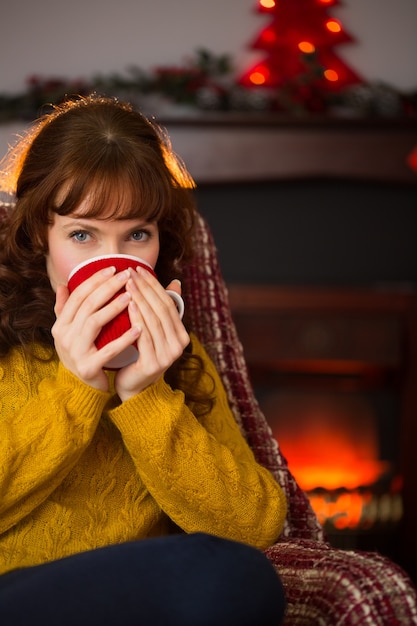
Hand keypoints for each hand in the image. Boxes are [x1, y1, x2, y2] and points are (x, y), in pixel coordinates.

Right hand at [52, 267, 139, 391]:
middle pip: (87, 305)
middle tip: (126, 276)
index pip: (77, 296)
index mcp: (61, 325)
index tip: (112, 268)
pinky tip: (139, 328)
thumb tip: (62, 285)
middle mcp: (64, 336)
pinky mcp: (88, 367)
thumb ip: (65, 309)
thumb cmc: (81, 353)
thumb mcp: (70, 332)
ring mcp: (75, 352)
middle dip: (107, 288)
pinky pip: (108, 350)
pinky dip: (124, 339)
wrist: (81, 387)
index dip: (94, 280)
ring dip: (114, 307)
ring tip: (131, 296)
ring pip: (94, 322)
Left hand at [114, 267, 189, 400]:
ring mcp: (168, 355)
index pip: (168, 303)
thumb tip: (176, 282)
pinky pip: (144, 337)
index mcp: (181, 334)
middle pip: (161, 310)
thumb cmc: (141, 355)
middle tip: (131, 272)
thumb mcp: (153, 329)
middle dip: (146, 289)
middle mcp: (179, 344)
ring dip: (141, 300)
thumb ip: (161, 309)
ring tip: (127, 284)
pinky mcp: (153, 364)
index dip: (154, 285)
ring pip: (154, 321)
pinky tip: (128, 306)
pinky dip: (137, 319)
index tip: (139, 270)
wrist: (134, 387)